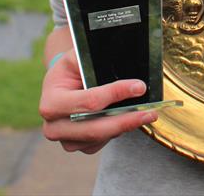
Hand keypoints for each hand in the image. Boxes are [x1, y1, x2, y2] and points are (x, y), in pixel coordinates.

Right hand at [39, 49, 157, 153]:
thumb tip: (123, 66)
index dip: (116, 94)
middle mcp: (54, 126)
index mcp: (51, 102)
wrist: (60, 85)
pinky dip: (118, 131)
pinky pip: (102, 142)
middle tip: (151, 112)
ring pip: (102, 137)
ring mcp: (66, 140)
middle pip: (96, 128)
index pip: (89, 101)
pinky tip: (128, 118)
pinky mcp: (79, 147)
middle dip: (126, 120)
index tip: (139, 87)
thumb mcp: (76, 57)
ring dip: (126, 126)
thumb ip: (93, 61)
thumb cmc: (70, 69)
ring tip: (147, 114)